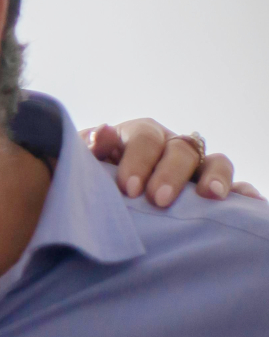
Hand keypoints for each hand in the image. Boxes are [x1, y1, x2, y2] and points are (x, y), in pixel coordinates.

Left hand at [83, 118, 260, 205]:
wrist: (101, 193)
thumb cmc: (93, 175)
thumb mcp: (85, 162)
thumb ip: (91, 148)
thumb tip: (103, 132)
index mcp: (142, 135)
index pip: (146, 138)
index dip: (138, 160)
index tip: (126, 189)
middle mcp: (173, 146)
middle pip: (181, 150)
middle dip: (171, 174)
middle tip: (158, 199)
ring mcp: (196, 167)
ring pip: (215, 162)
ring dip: (216, 177)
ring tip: (212, 197)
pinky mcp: (211, 188)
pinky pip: (236, 188)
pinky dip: (244, 194)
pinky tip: (251, 204)